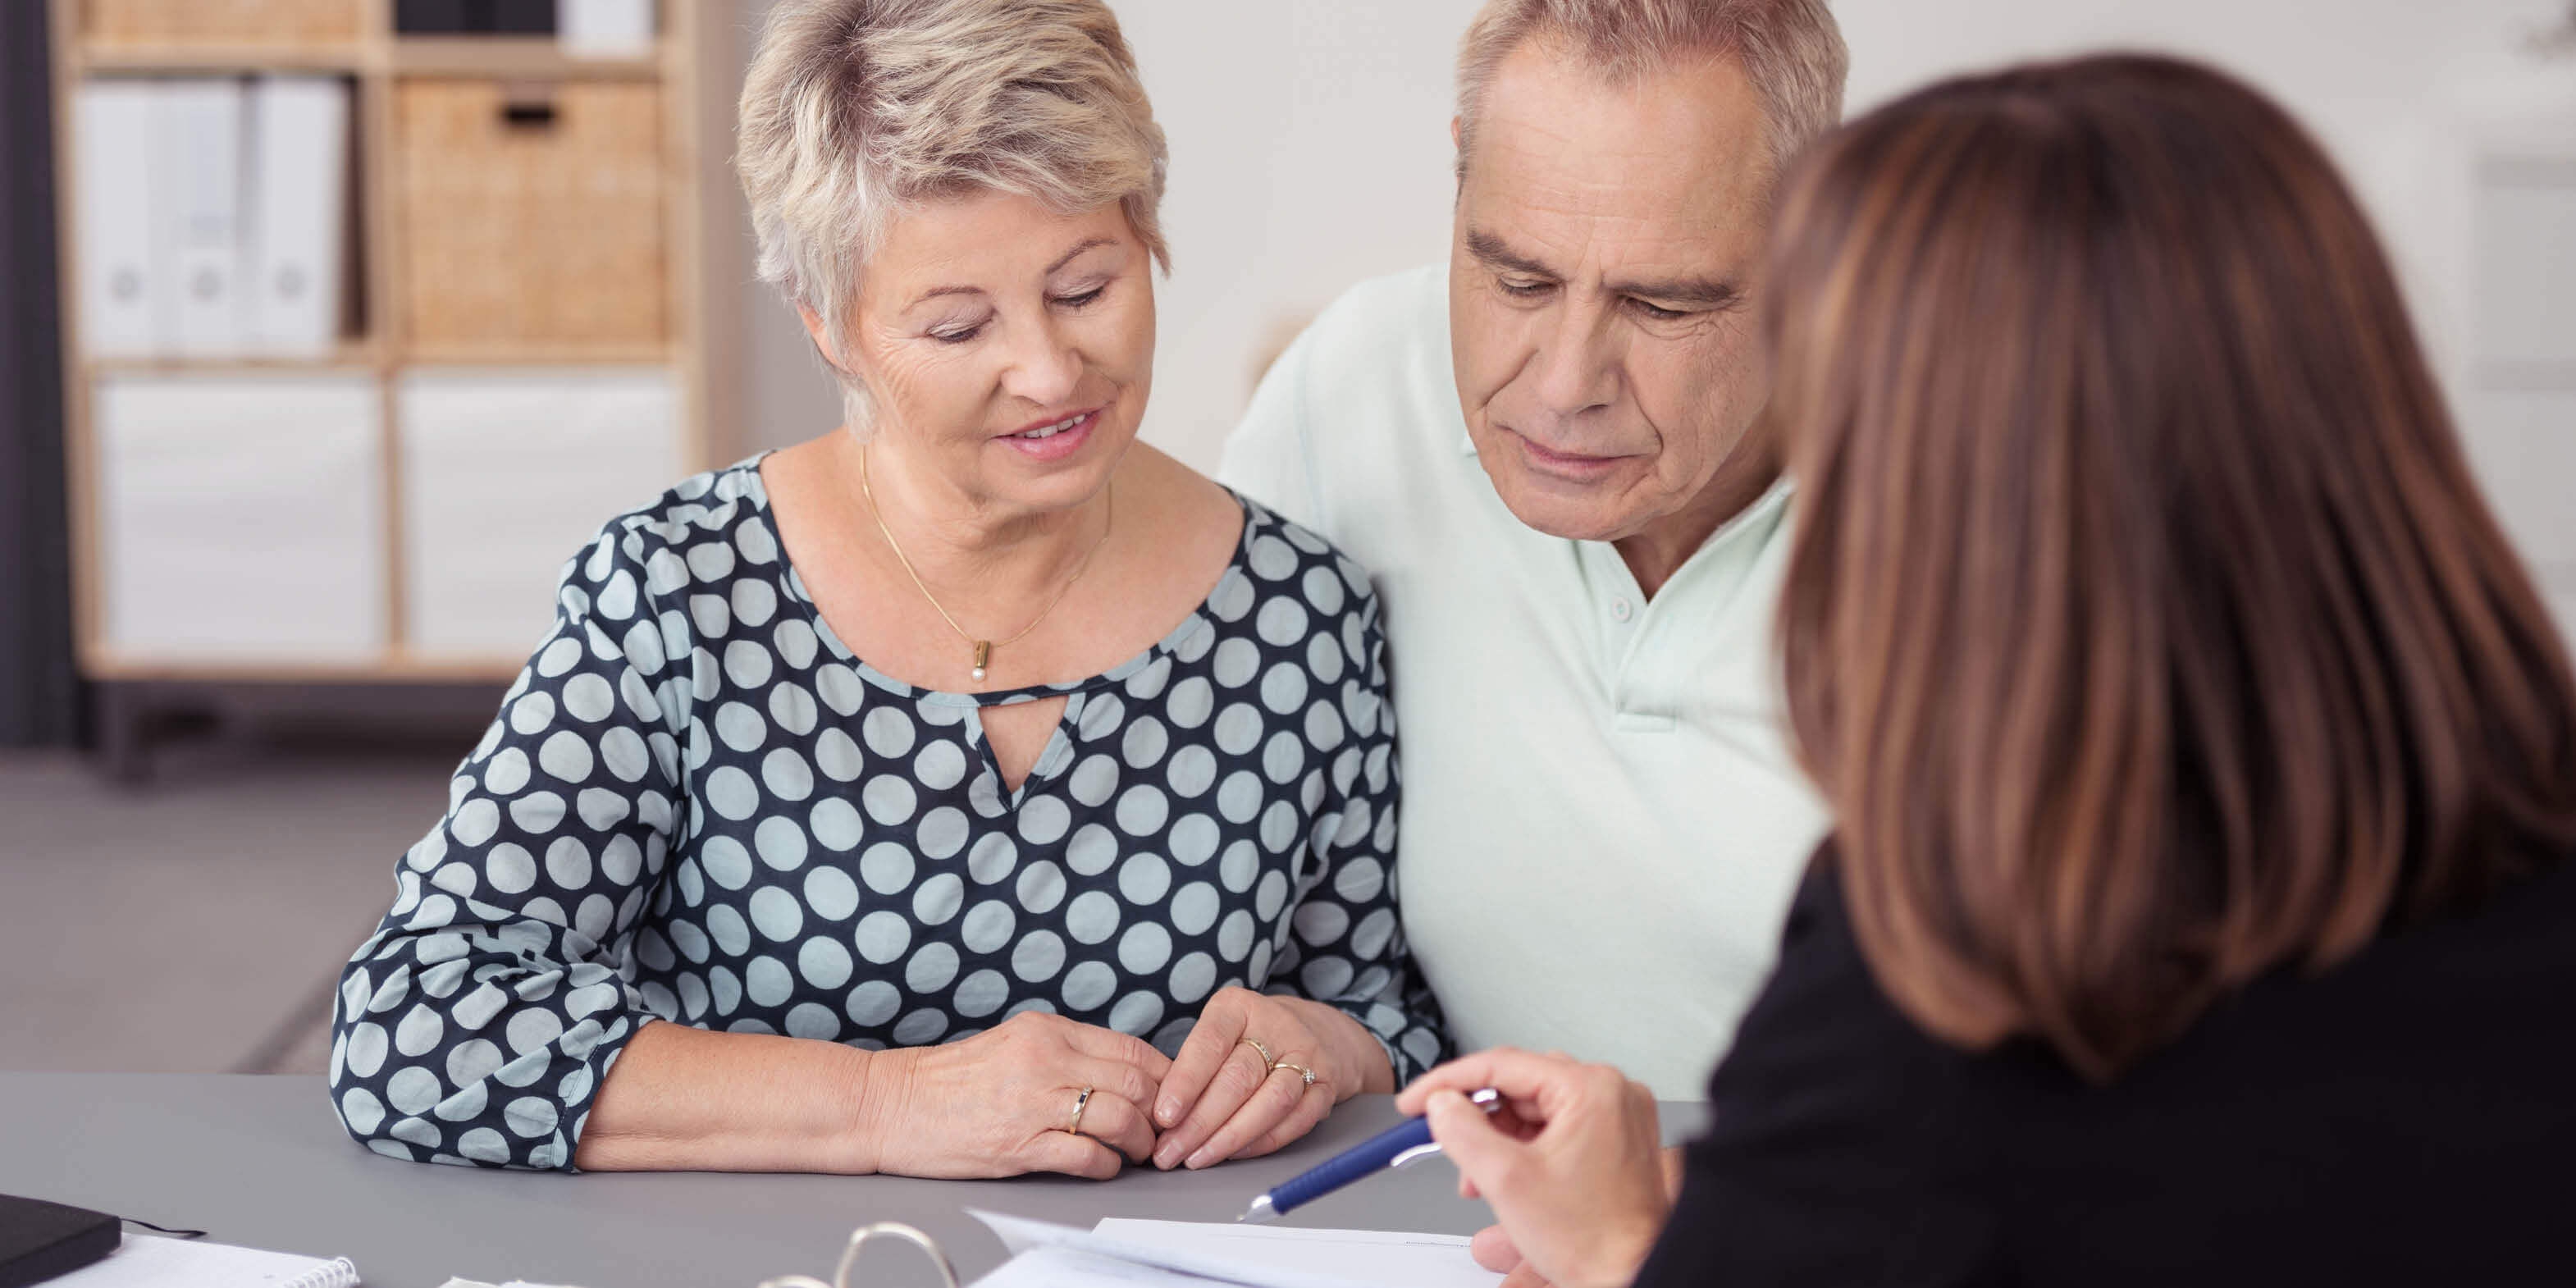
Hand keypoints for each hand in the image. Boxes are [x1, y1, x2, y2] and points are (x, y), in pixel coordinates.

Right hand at [864, 1010, 1171, 1179]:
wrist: (892, 1105)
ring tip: (1138, 1152)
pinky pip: (1085, 1156)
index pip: (1130, 1049)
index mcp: (1046, 1031)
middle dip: (1160, 1112)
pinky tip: (1103, 1167)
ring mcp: (1032, 1103)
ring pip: (1119, 1118)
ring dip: (1139, 1142)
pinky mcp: (1018, 1145)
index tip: (1172, 1095)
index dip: (1164, 1076)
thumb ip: (1065, 1051)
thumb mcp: (1014, 1044)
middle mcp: (1044, 1060)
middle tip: (1163, 1129)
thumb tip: (1121, 1073)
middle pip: (1135, 1083)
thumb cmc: (952, 1080)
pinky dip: (1106, 1166)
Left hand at [1150, 987, 1392, 1168]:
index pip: (1209, 1043)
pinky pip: (1295, 1121)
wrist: (1321, 1033)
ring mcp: (1307, 1056)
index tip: (1163, 1116)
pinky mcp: (1326, 1087)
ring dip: (1229, 1137)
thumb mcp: (1220, 1032)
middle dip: (1199, 1122)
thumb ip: (1192, 1065)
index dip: (1185, 1082)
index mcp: (1239, 1007)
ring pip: (1269, 1102)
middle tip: (1169, 1152)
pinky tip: (1233, 1155)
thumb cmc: (1251, 1038)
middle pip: (1237, 1078)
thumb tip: (1157, 1117)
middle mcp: (1277, 1026)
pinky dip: (1262, 1142)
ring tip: (1196, 1159)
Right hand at [1394, 1049, 1670, 1287]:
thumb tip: (1441, 1104)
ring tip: (1481, 1179)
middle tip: (1447, 1144)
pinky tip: (1509, 1180)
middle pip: (1519, 1088)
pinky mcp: (1615, 1139)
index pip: (1502, 1065)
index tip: (1416, 1101)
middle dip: (1477, 1121)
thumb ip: (1462, 1132)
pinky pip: (1557, 1127)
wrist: (1636, 1274)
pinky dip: (1525, 1150)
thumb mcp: (1506, 1181)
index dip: (1447, 1083)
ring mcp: (1617, 1116)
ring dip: (1499, 1141)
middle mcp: (1611, 1094)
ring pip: (1535, 1110)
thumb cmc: (1595, 1240)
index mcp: (1591, 1090)